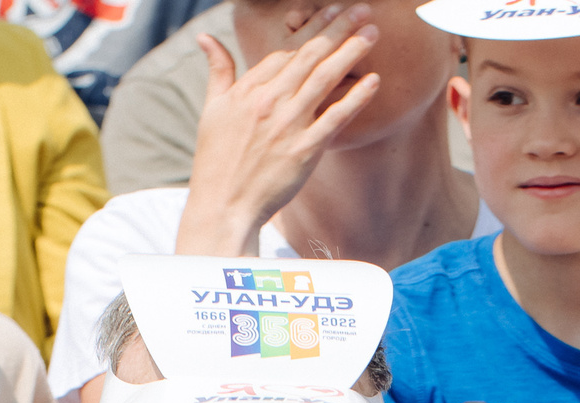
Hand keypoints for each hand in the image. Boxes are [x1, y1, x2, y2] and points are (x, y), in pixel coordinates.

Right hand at [179, 5, 382, 252]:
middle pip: (308, 56)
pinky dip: (354, 98)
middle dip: (337, 29)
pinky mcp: (303, 151)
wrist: (223, 206)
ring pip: (323, 79)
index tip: (332, 12)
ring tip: (371, 32)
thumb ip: (218, 71)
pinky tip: (373, 81)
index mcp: (248, 91)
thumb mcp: (211, 110)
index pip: (285, 51)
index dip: (311, 29)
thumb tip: (206, 37)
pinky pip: (334, 119)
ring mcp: (287, 126)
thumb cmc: (216, 161)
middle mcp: (269, 103)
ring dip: (350, 52)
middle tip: (361, 9)